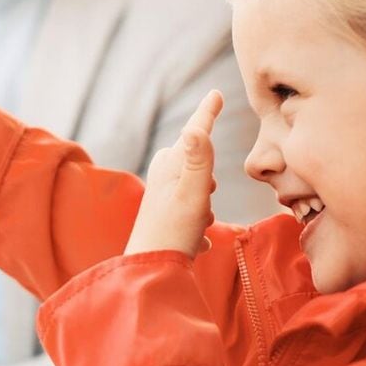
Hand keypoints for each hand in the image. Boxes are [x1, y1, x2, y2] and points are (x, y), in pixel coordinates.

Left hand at [127, 91, 223, 256]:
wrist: (149, 272)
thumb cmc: (173, 232)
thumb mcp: (192, 194)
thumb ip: (198, 161)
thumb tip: (194, 128)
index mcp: (169, 165)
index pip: (195, 132)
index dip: (207, 112)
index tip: (216, 93)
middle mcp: (163, 176)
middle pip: (197, 164)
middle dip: (209, 181)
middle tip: (206, 203)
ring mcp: (163, 196)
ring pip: (199, 191)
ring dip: (205, 208)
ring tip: (197, 227)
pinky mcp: (165, 216)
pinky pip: (193, 216)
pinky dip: (198, 229)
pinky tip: (195, 243)